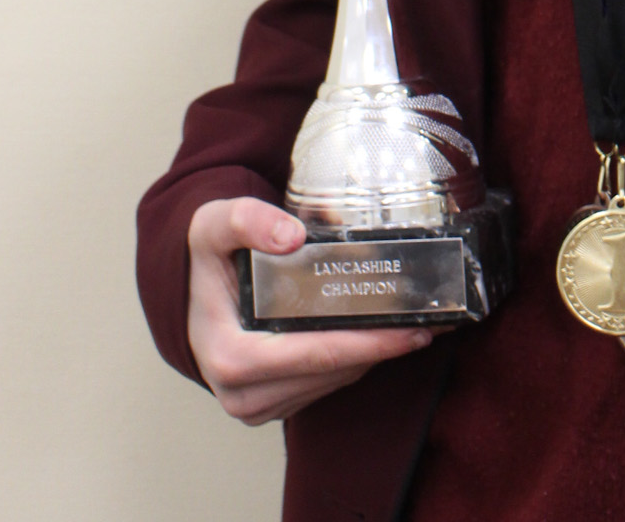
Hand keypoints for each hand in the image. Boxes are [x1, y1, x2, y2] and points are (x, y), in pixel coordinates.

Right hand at [186, 197, 434, 424]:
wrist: (194, 285)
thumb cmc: (208, 257)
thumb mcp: (214, 225)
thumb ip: (246, 220)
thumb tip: (292, 236)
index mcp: (230, 358)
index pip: (314, 356)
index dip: (368, 344)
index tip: (412, 329)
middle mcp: (242, 393)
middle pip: (331, 374)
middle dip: (382, 349)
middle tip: (430, 322)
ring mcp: (257, 404)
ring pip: (333, 383)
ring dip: (373, 356)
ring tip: (414, 324)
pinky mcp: (272, 403)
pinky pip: (325, 385)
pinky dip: (355, 360)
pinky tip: (381, 334)